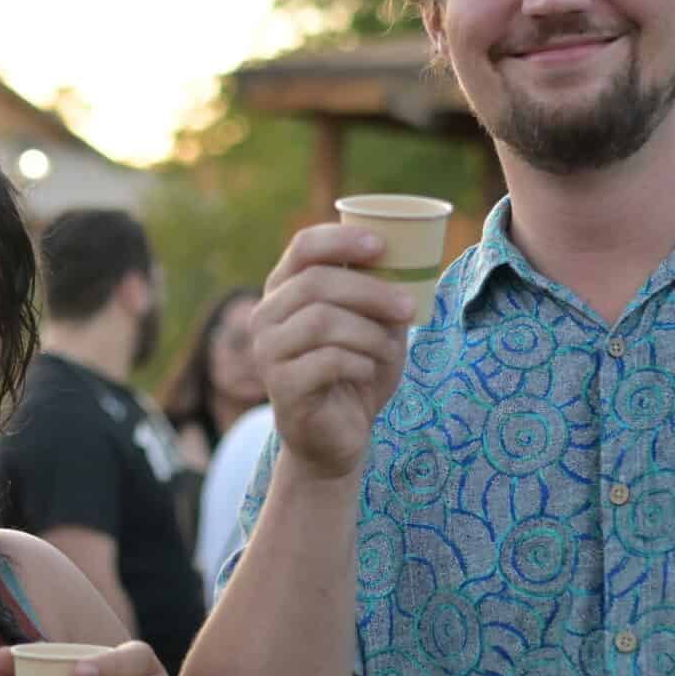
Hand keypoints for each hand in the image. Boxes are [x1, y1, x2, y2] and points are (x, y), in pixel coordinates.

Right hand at [252, 225, 415, 479]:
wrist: (337, 436)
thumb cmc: (356, 372)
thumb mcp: (374, 326)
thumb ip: (380, 294)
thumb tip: (407, 261)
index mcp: (286, 289)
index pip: (303, 246)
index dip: (340, 239)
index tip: (380, 245)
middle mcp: (266, 315)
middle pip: (316, 283)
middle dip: (371, 292)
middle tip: (408, 307)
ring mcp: (268, 351)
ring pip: (321, 321)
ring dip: (369, 334)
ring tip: (388, 350)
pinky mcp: (280, 387)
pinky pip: (327, 361)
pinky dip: (360, 363)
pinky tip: (368, 371)